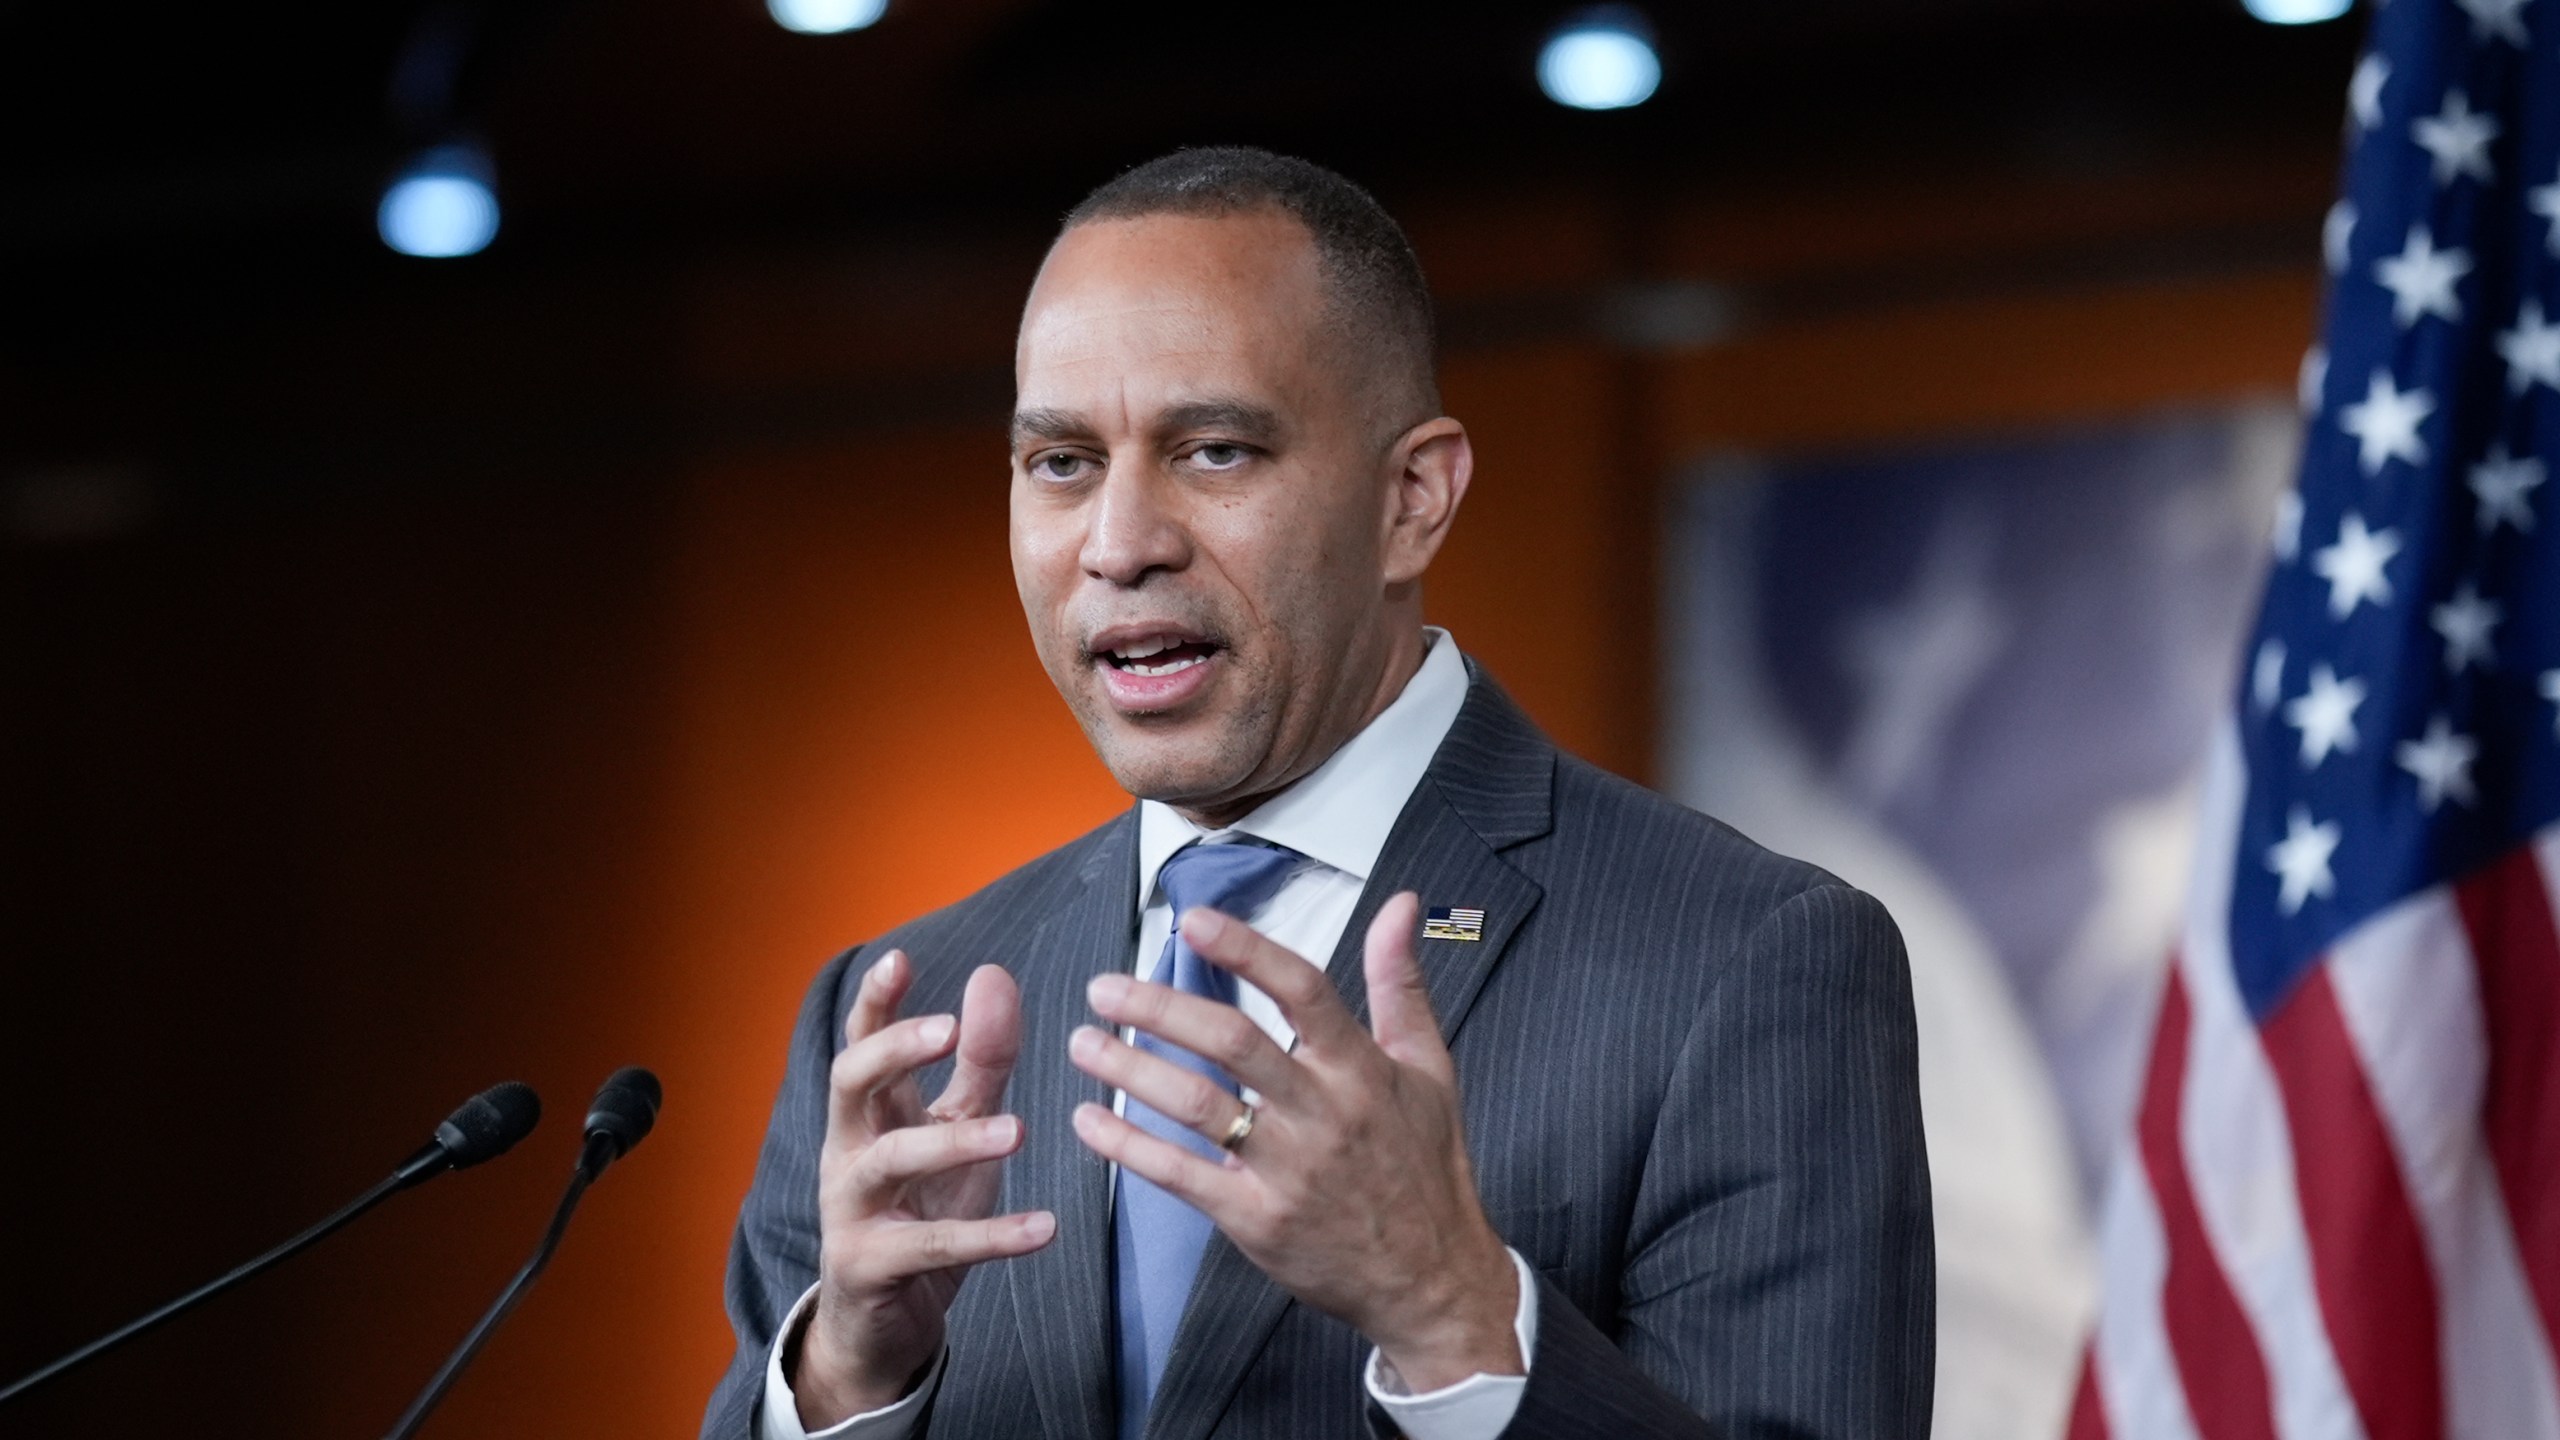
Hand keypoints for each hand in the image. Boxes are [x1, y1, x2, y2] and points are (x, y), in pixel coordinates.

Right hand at [797, 952, 1055, 1426]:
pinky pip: (930, 1247)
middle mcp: (849, 1152)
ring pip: (890, 1163)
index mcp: (868, 1113)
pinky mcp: (870, 1267)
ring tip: (1018, 1131)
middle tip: (946, 1030)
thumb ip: (979, 1059)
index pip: (861, 1044)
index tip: (900, 958)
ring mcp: (852, 1211)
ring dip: (953, 1141)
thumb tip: (993, 974)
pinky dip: (991, 1236)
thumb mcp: (957, 1128)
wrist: (881, 1324)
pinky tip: (1044, 1227)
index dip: (875, 1002)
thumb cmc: (920, 1209)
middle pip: (849, 1085)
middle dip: (892, 1051)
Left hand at [1067, 892, 1519, 1391]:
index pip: (1300, 990)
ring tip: (1084, 1043)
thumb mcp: (1429, 1067)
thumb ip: (1400, 982)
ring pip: (1196, 1105)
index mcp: (1360, 1068)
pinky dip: (1128, 1146)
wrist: (1431, 1279)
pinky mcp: (1257, 1220)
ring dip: (1130, 1070)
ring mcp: (1287, 1169)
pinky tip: (1089, 1121)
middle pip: (1232, 1042)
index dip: (1245, 950)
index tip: (1192, 921)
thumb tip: (1401, 905)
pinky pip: (1181, 1175)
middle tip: (1104, 987)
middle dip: (1159, 1007)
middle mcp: (1323, 1112)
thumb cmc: (1425, 1165)